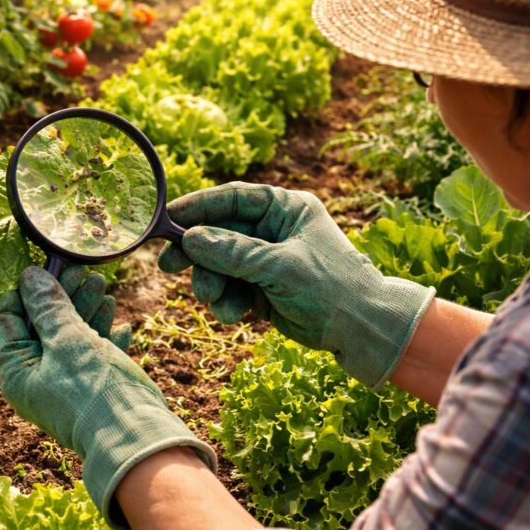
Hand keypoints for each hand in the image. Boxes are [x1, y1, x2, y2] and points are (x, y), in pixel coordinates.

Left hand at [0, 265, 215, 528]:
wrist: (137, 437)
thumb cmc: (95, 391)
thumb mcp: (67, 339)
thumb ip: (48, 306)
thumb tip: (30, 277)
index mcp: (17, 371)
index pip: (6, 320)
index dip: (24, 292)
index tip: (47, 270)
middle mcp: (37, 380)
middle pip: (41, 325)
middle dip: (62, 296)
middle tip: (82, 272)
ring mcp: (66, 385)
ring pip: (71, 337)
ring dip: (86, 310)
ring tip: (102, 285)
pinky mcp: (94, 390)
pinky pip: (95, 356)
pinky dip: (105, 337)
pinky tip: (122, 324)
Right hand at [158, 182, 434, 387]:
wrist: (363, 331)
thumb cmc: (332, 288)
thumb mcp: (279, 267)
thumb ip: (233, 252)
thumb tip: (190, 239)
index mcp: (286, 209)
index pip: (233, 198)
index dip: (197, 207)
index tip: (166, 218)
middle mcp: (273, 230)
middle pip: (218, 232)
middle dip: (196, 253)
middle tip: (168, 266)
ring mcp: (266, 260)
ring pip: (219, 264)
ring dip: (210, 283)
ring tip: (213, 300)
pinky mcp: (261, 288)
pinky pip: (229, 288)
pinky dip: (226, 302)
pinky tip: (235, 314)